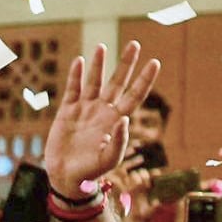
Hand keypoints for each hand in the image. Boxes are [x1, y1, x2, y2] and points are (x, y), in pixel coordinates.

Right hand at [42, 41, 163, 194]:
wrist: (66, 177)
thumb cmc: (91, 171)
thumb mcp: (109, 159)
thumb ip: (119, 140)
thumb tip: (125, 118)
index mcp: (117, 120)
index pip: (135, 95)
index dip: (144, 79)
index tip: (155, 62)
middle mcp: (103, 111)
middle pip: (118, 82)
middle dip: (126, 63)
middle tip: (135, 44)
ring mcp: (85, 109)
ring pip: (94, 81)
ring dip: (98, 64)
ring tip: (101, 46)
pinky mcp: (68, 111)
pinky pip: (73, 89)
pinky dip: (75, 76)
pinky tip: (79, 61)